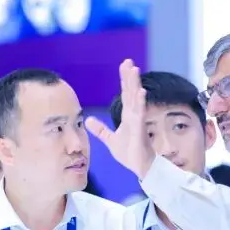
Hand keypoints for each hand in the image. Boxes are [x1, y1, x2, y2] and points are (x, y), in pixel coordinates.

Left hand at [86, 60, 155, 178]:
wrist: (140, 168)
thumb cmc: (130, 154)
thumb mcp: (111, 140)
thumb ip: (101, 130)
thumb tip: (88, 120)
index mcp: (128, 116)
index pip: (126, 94)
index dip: (124, 80)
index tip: (124, 65)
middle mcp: (134, 116)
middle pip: (131, 92)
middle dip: (130, 77)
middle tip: (129, 61)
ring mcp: (138, 122)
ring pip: (136, 99)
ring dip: (135, 85)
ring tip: (134, 71)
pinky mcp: (140, 130)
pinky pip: (140, 114)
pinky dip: (140, 103)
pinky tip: (141, 92)